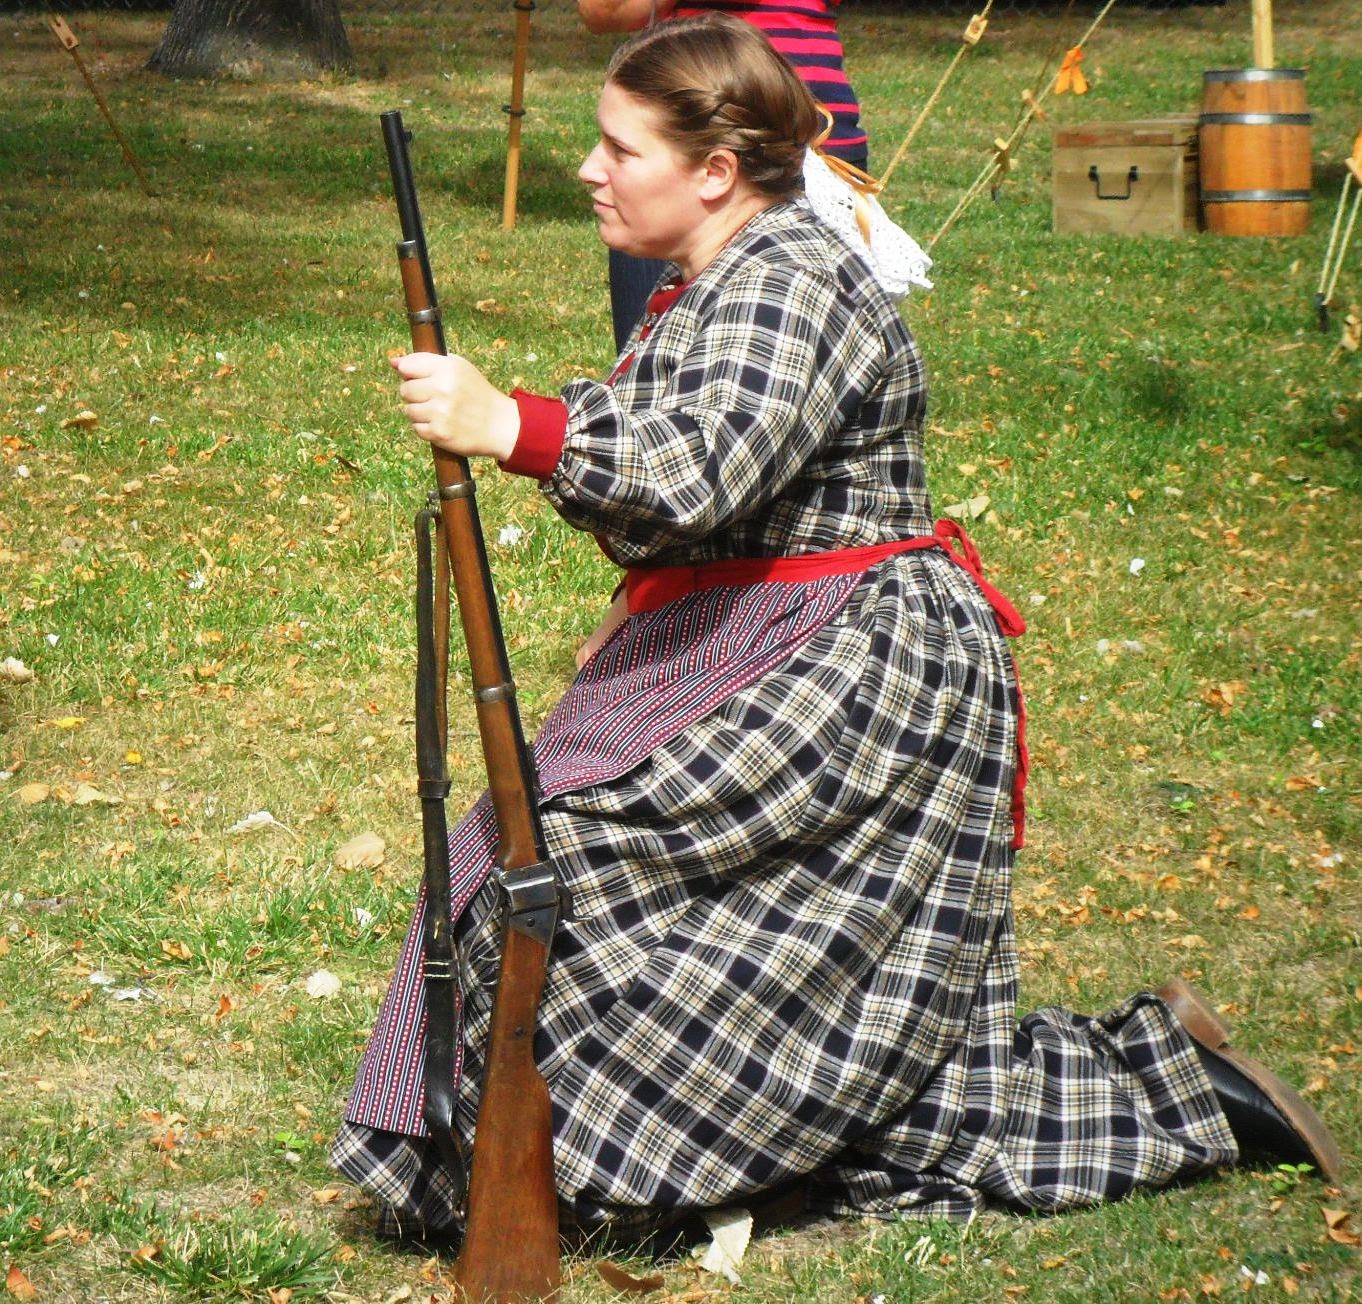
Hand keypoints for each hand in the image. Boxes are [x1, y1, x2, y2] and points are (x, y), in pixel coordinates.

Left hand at [392, 352, 519, 461]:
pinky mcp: (439, 433)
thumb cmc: (476, 393)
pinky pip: (417, 428)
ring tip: (439, 412)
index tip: (421, 379)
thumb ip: (426, 361)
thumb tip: (393, 362)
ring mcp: (440, 412)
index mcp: (448, 368)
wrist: (500, 425)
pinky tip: (442, 424)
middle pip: (404, 390)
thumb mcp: (459, 368)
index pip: (408, 366)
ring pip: (408, 410)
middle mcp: (443, 388)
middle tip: (433, 398)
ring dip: (419, 412)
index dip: (410, 374)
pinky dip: (426, 428)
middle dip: (414, 394)